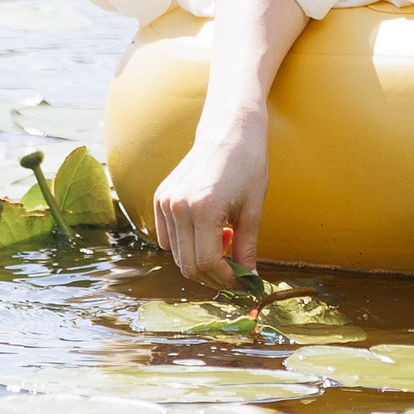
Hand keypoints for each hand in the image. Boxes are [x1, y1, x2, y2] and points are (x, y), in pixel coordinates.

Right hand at [150, 113, 266, 287]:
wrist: (228, 130)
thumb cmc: (248, 165)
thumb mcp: (254, 209)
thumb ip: (247, 247)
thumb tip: (249, 279)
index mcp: (204, 209)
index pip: (208, 263)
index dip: (227, 279)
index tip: (242, 283)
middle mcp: (178, 207)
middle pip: (189, 264)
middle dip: (213, 276)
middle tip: (235, 274)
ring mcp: (165, 202)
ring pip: (177, 254)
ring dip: (200, 261)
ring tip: (225, 243)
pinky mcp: (160, 198)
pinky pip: (167, 238)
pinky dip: (186, 246)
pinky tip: (209, 232)